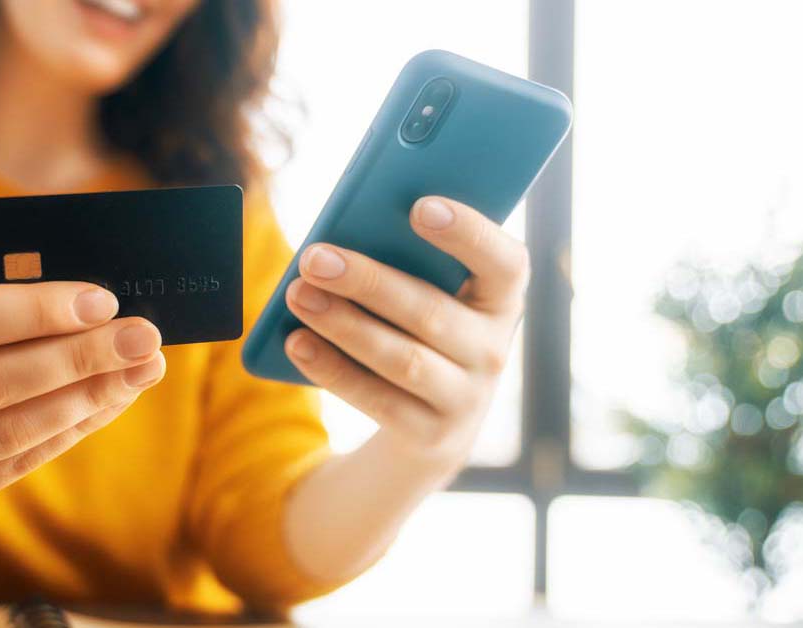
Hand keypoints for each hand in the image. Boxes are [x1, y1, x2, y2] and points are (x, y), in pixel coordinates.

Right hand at [0, 282, 164, 559]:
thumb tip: (89, 308)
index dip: (35, 311)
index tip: (102, 299)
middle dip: (80, 356)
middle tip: (144, 336)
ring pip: (12, 432)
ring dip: (89, 397)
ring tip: (140, 370)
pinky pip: (17, 462)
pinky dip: (71, 427)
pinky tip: (109, 400)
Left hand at [283, 195, 528, 467]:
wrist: (431, 423)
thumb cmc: (419, 327)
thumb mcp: (428, 292)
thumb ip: (405, 260)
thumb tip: (343, 237)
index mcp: (501, 299)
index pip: (506, 263)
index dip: (469, 233)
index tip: (420, 206)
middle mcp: (494, 350)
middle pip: (432, 313)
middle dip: (368, 282)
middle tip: (315, 258)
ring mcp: (466, 398)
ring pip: (402, 359)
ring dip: (344, 325)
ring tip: (297, 295)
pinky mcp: (430, 435)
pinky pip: (377, 400)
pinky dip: (333, 369)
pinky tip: (297, 342)